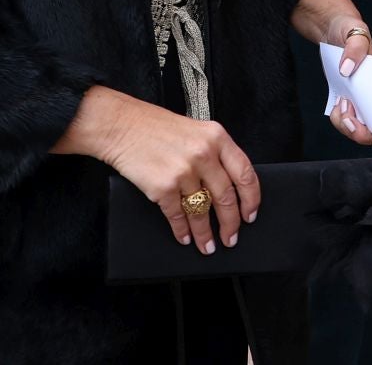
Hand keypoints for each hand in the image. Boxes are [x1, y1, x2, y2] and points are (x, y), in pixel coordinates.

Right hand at [73, 90, 262, 255]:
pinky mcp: (163, 187)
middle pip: (226, 198)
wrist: (120, 124)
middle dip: (231, 224)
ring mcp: (184, 171)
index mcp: (216, 137)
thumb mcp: (195, 130)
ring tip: (209, 246)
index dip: (251, 199)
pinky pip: (178, 217)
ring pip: (202, 212)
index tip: (250, 215)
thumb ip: (214, 153)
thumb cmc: (154, 127)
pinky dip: (183, 231)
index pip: (245, 173)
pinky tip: (186, 237)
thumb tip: (229, 186)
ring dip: (206, 234)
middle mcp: (204, 154)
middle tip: (231, 238)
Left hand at [290, 0, 371, 152]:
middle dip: (359, 129)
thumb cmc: (348, 28)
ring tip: (341, 103)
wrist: (331, 26)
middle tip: (346, 114)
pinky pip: (344, 117)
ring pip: (357, 125)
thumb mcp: (355, 31)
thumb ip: (354, 48)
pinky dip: (340, 117)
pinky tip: (338, 104)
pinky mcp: (345, 96)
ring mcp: (358, 96)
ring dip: (347, 123)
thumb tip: (347, 70)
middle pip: (371, 124)